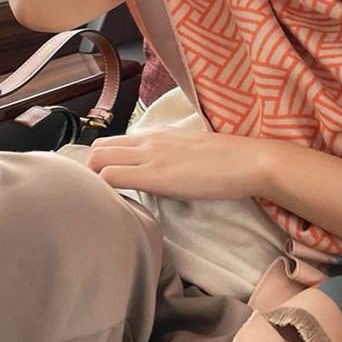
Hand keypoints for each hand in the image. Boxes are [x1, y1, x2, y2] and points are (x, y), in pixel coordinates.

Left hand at [84, 126, 274, 199]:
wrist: (251, 160)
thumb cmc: (232, 160)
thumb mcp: (196, 150)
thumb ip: (176, 156)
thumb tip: (168, 170)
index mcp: (160, 134)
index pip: (116, 142)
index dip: (105, 162)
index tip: (108, 183)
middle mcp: (149, 141)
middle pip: (99, 148)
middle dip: (90, 171)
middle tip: (99, 195)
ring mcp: (150, 156)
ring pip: (97, 160)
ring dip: (93, 180)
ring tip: (103, 202)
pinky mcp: (154, 176)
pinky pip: (110, 178)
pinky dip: (103, 191)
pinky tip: (113, 206)